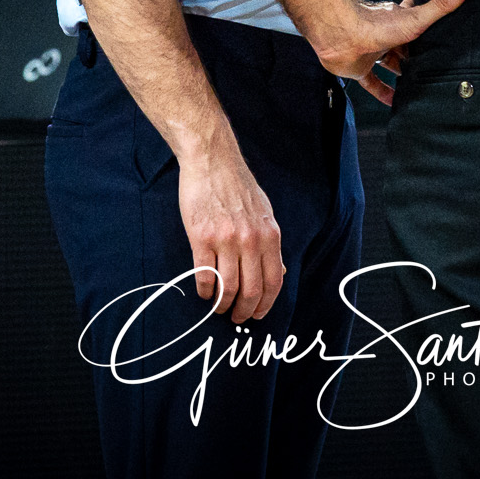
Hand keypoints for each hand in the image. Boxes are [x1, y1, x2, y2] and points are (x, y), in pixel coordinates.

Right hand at [178, 148, 284, 323]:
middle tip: (237, 317)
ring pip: (228, 287)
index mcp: (269, 235)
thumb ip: (270, 243)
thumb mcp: (265, 212)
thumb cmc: (238, 186)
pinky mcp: (201, 237)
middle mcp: (250, 240)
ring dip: (222, 304)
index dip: (266, 305)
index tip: (258, 315)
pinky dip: (205, 290)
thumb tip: (278, 272)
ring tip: (218, 307)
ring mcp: (226, 240)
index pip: (273, 281)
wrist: (212, 161)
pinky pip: (205, 275)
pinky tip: (204, 292)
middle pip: (251, 291)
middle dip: (244, 311)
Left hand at [314, 0, 468, 105]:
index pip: (418, 23)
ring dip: (400, 74)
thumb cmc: (375, 24)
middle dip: (415, 57)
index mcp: (399, 22)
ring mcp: (372, 52)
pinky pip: (372, 83)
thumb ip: (440, 5)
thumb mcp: (416, 18)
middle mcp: (386, 36)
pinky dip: (382, 92)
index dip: (429, 29)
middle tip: (432, 69)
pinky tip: (393, 102)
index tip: (442, 38)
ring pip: (389, 64)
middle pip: (404, 48)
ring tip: (418, 86)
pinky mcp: (359, 68)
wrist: (340, 34)